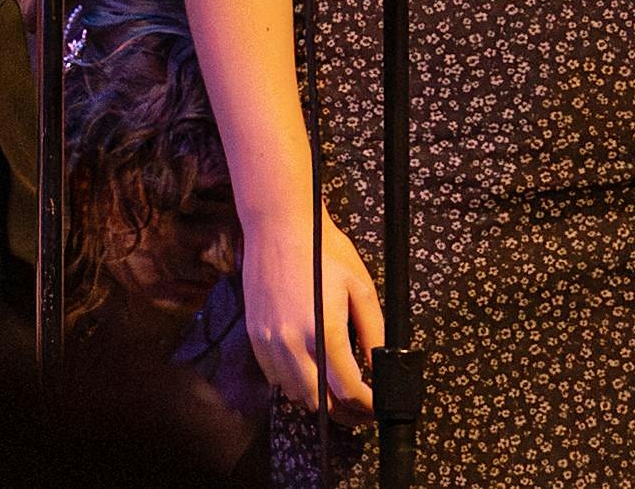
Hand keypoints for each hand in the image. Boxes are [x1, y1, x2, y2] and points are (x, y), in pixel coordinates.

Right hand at [238, 205, 383, 426]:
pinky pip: (273, 375)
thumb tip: (380, 366)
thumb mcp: (360, 287)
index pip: (348, 391)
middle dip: (344, 411)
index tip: (376, 405)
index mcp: (323, 331)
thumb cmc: (322, 249)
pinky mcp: (254, 332)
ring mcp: (268, 338)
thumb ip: (374, 333)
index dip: (368, 406)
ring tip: (333, 388)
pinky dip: (292, 381)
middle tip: (359, 406)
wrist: (278, 223)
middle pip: (320, 403)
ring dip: (317, 398)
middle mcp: (292, 341)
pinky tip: (307, 368)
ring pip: (295, 393)